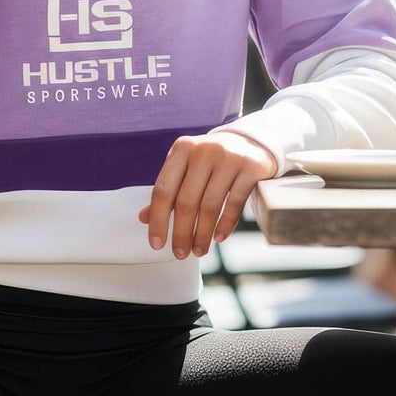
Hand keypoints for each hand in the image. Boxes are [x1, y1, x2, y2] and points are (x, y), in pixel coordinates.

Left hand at [138, 129, 278, 257]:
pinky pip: (234, 203)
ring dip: (202, 234)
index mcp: (182, 149)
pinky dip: (225, 225)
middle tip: (180, 253)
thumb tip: (145, 218)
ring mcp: (229, 157)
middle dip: (181, 233)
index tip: (156, 243)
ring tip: (199, 250)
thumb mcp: (187, 168)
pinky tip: (218, 238)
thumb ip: (169, 190)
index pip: (163, 190)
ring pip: (209, 206)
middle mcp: (204, 150)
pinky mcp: (250, 167)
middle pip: (186, 201)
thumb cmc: (212, 160)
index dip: (158, 220)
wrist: (251, 142)